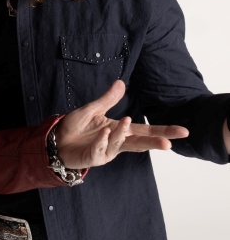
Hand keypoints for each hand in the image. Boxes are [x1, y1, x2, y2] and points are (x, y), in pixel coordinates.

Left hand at [55, 80, 188, 168]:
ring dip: (123, 133)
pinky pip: (99, 148)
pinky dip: (102, 140)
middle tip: (169, 143)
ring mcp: (107, 151)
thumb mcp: (92, 109)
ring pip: (120, 143)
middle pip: (140, 141)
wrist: (56, 140)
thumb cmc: (75, 127)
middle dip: (154, 141)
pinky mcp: (93, 157)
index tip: (183, 132)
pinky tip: (104, 133)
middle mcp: (117, 142)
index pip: (145, 129)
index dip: (163, 131)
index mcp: (120, 130)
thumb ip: (108, 99)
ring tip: (126, 121)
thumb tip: (121, 83)